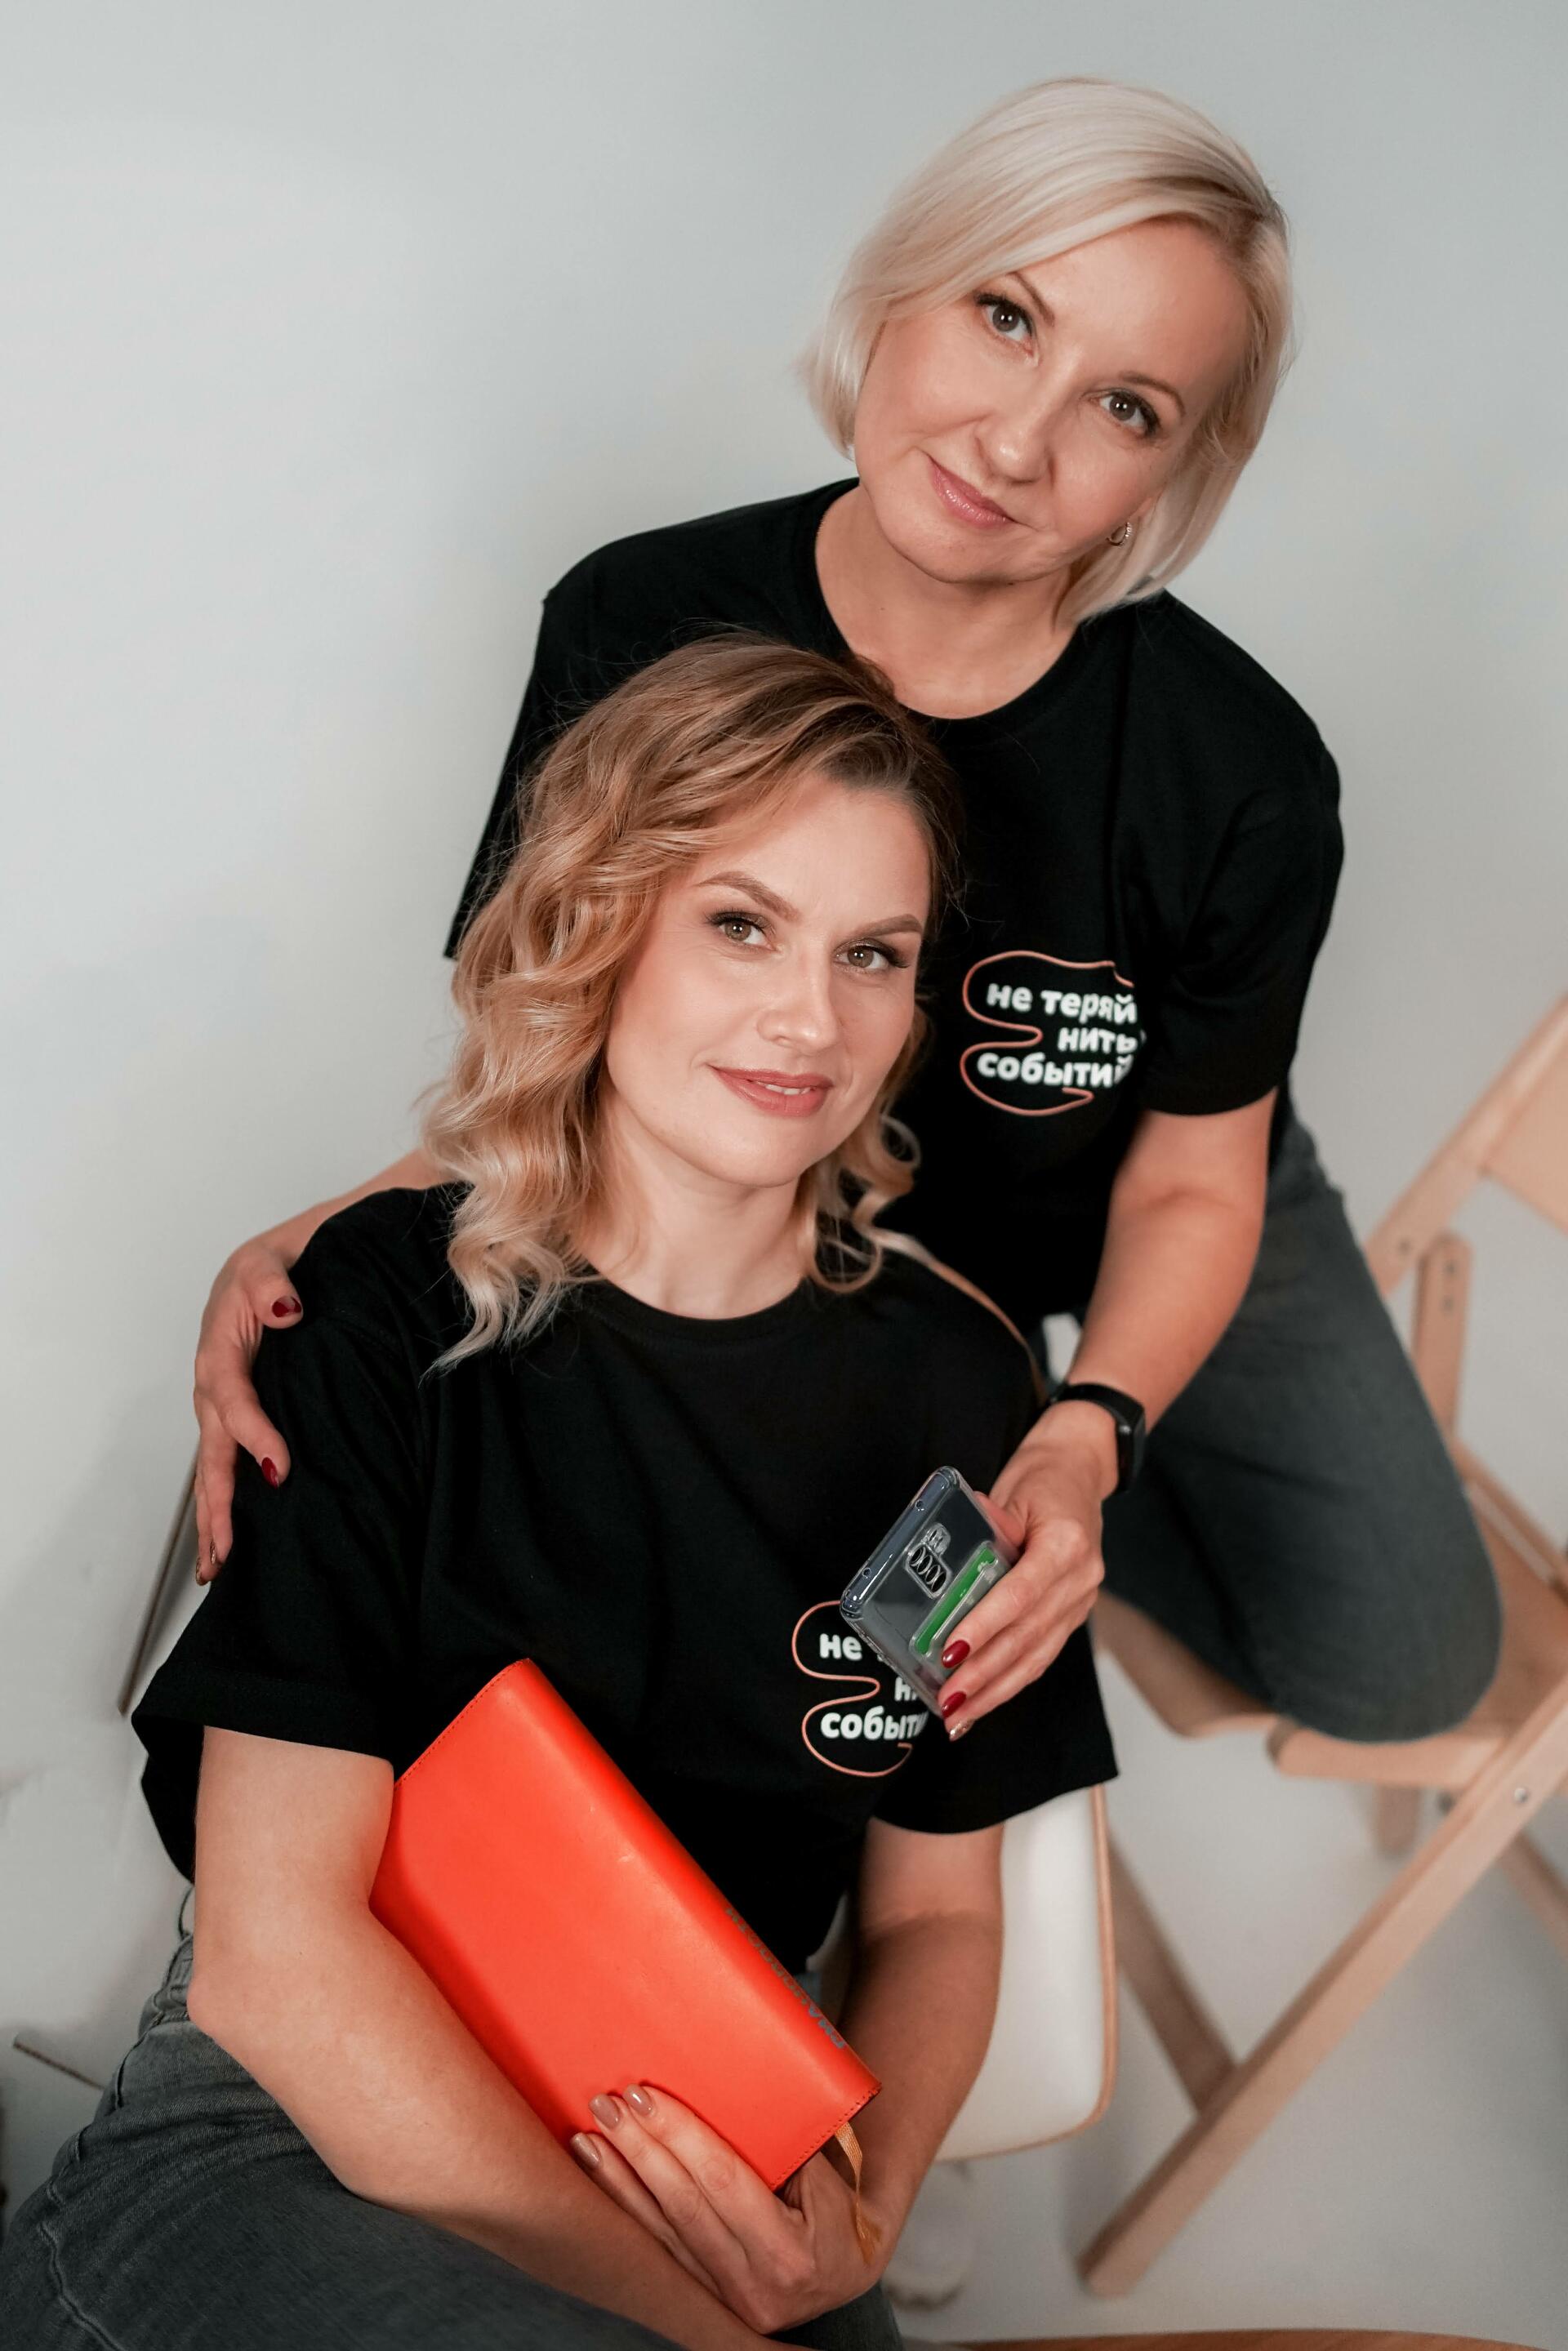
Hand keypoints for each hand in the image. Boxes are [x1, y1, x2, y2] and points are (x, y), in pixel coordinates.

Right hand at [192, 1236, 303, 1575]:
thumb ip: (273, 1284)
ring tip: (217, 1566)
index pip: (234, 1400)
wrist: (274, 1264)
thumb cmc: (274, 1263)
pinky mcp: (235, 1413)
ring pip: (214, 1466)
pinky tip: (229, 1537)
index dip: (254, 1434)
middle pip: (211, 1451)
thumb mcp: (269, 1261)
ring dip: (213, 1516)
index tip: (279, 1468)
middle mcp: (213, 1384)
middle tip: (226, 1552)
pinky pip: (225, 1461)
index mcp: (219, 1349)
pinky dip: (223, 1500)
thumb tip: (286, 1311)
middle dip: (217, 1504)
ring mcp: (221, 1404)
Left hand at [569, 2085, 881, 2333]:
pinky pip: (657, 2253)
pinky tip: (601, 2179)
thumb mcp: (828, 2175)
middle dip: (640, 2151)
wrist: (847, 2270)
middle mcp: (752, 2289)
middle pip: (682, 2207)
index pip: (723, 2182)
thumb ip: (787, 2141)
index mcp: (789, 2254)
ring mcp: (724, 2303)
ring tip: (587, 2138)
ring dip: (618, 2182)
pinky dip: (626, 2213)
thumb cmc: (839, 2207)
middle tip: (606, 2105)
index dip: (681, 2136)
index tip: (645, 2095)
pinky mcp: (703, 2302)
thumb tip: (740, 2085)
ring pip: (659, 2236)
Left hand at [938, 1406, 1114, 1735]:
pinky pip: (1042, 1654)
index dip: (984, 1627)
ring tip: (960, 1715)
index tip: (950, 1650)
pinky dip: (1012, 1681)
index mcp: (1067, 1544)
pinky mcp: (1075, 1613)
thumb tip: (950, 1561)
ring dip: (996, 1690)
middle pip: (1028, 1636)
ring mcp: (1082, 1600)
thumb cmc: (1042, 1479)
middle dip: (985, 1674)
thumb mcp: (1011, 1491)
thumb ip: (984, 1525)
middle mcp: (1081, 1578)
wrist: (1081, 1470)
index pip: (1020, 1595)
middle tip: (948, 1699)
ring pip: (1038, 1656)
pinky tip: (984, 1701)